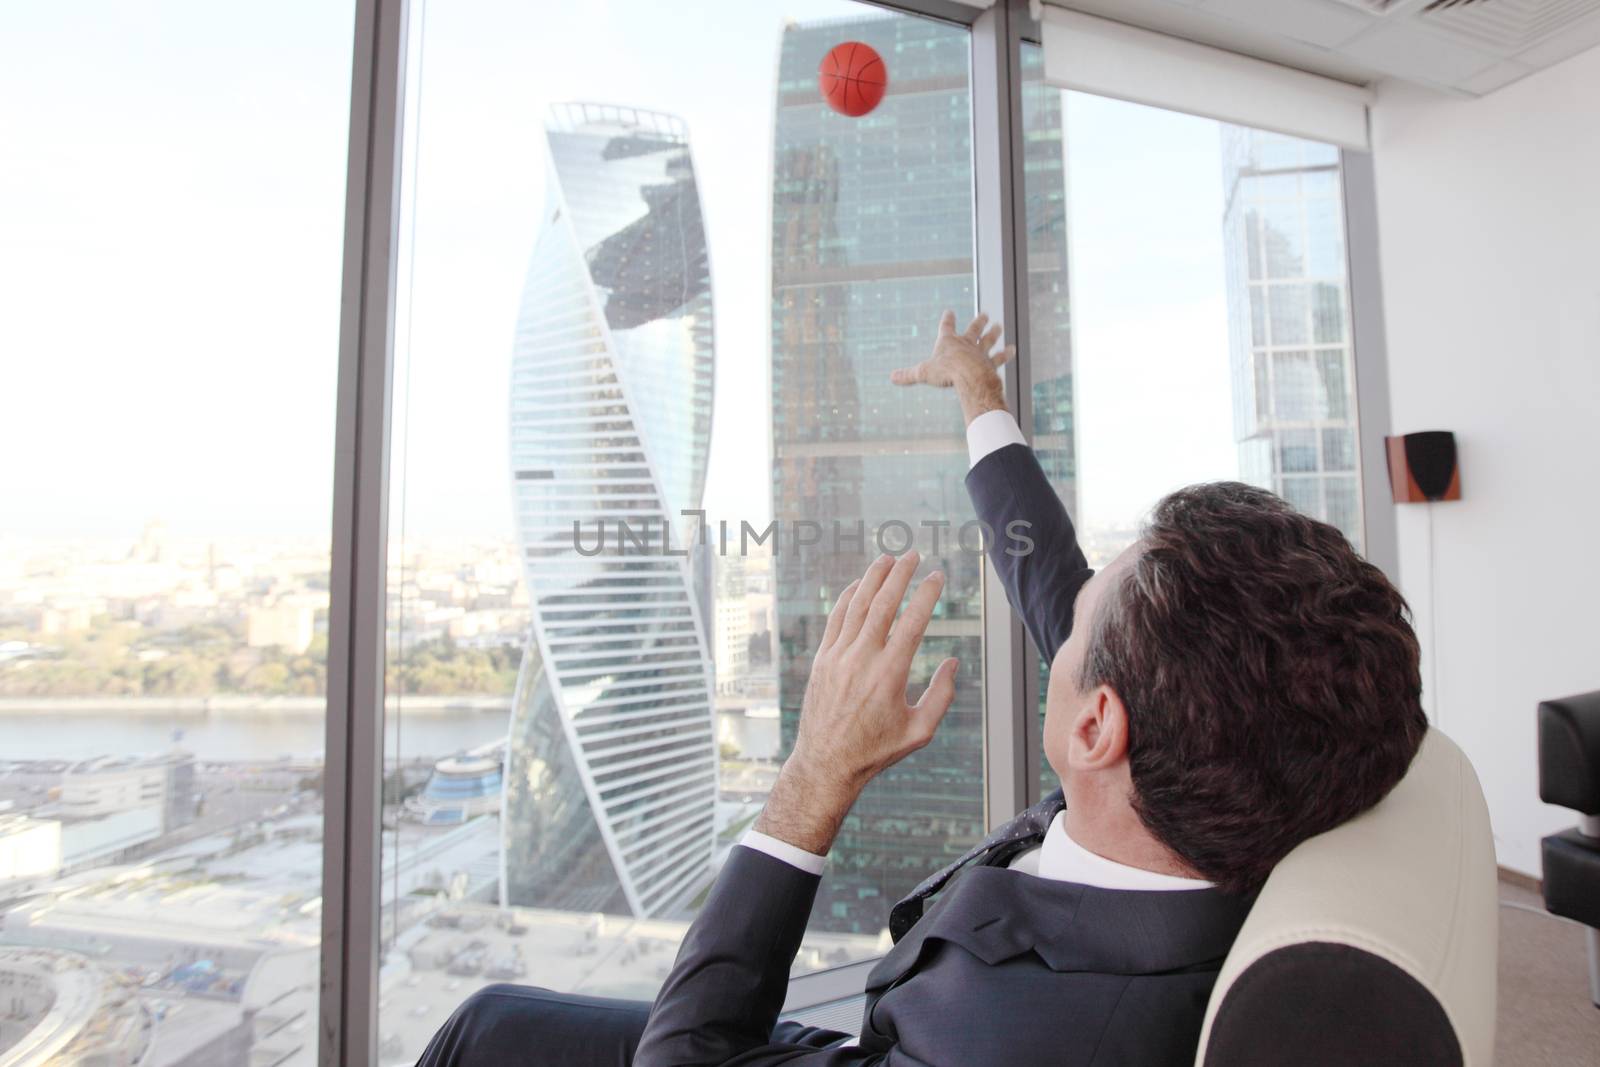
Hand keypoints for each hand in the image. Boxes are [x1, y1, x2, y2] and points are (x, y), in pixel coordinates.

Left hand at [753, 552, 959, 855]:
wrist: (826, 764)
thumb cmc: (876, 751)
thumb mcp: (919, 731)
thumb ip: (941, 696)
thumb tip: (953, 664)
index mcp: (889, 675)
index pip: (912, 622)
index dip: (926, 595)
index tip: (937, 575)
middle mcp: (862, 660)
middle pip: (882, 604)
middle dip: (899, 575)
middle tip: (913, 554)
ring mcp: (838, 657)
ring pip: (856, 606)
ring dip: (872, 579)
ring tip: (887, 559)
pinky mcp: (822, 660)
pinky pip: (835, 620)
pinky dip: (848, 598)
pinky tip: (859, 585)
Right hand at [890, 310, 1012, 424]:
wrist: (970, 376)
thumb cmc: (945, 372)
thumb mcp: (923, 373)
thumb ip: (908, 375)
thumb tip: (891, 377)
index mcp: (949, 342)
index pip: (946, 327)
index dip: (947, 319)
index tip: (949, 311)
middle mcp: (966, 344)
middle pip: (974, 330)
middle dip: (979, 322)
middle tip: (986, 314)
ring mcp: (980, 353)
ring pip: (989, 340)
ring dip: (994, 333)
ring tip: (999, 326)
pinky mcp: (991, 363)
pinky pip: (1000, 357)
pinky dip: (1006, 354)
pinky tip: (1013, 349)